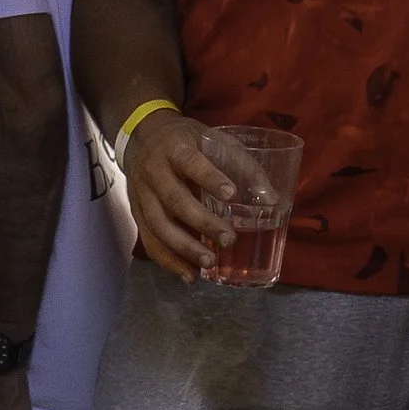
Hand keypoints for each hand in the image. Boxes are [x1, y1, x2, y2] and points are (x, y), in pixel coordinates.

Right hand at [122, 106, 245, 277]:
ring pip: (159, 225)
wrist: (142, 136)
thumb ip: (241, 164)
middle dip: (202, 222)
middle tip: (229, 239)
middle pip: (175, 200)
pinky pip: (150, 240)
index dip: (210, 178)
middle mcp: (155, 171)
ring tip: (208, 263)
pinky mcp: (137, 212)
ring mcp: (142, 194)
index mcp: (176, 147)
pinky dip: (168, 260)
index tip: (231, 194)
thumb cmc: (186, 140)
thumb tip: (271, 198)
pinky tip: (189, 274)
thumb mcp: (213, 138)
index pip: (191, 162)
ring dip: (184, 248)